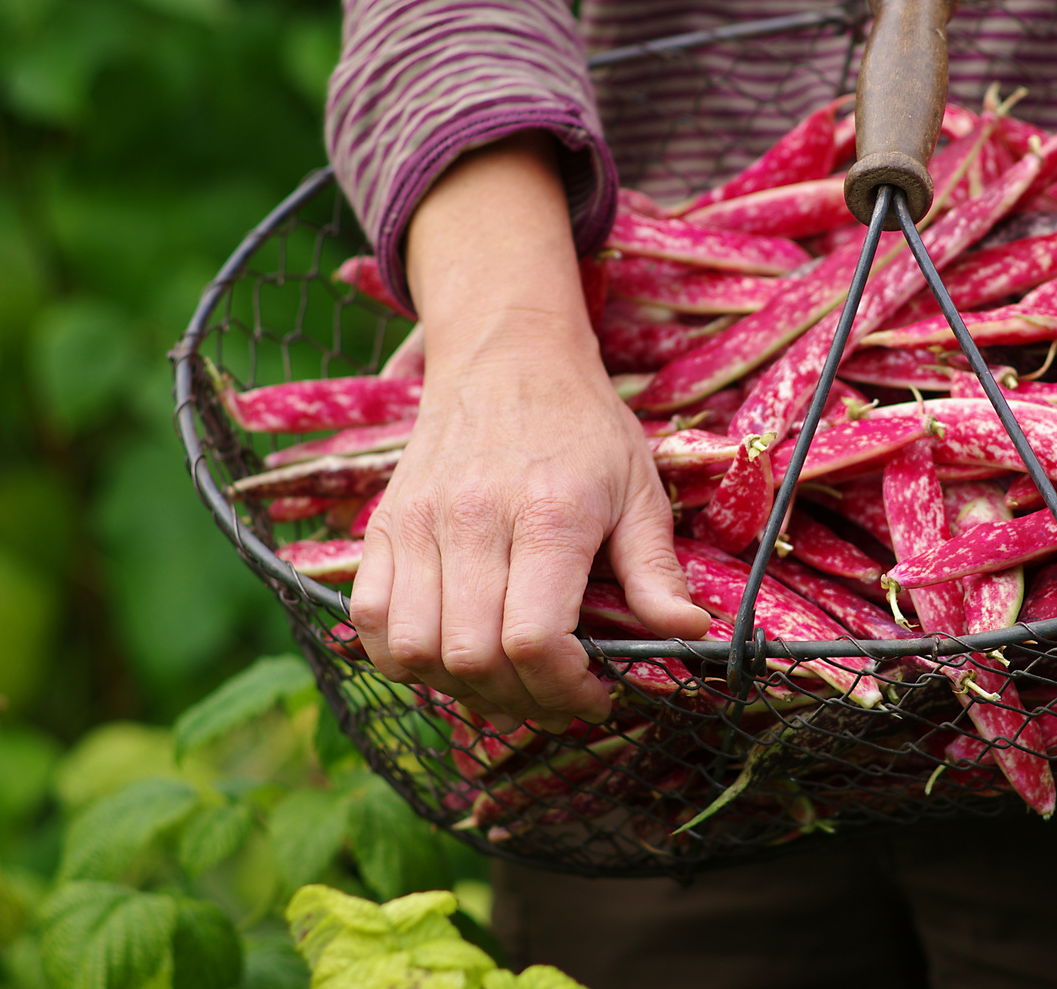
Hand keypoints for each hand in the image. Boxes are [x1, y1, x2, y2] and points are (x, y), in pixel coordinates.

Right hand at [348, 133, 708, 730]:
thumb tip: (687, 634)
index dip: (564, 689)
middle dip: (522, 698)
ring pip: (416, 650)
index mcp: (548, 514)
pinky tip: (453, 651)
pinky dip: (404, 656)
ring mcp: (416, 523)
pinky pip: (369, 620)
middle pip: (473, 657)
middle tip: (557, 693)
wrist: (508, 357)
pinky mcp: (382, 526)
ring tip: (508, 676)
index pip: (534, 639)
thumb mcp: (639, 489)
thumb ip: (656, 569)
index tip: (596, 693)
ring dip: (463, 687)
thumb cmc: (583, 428)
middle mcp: (471, 519)